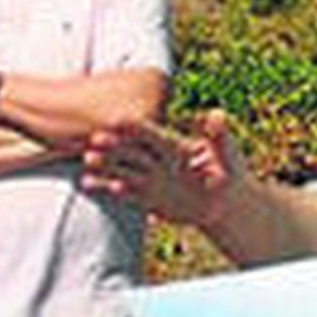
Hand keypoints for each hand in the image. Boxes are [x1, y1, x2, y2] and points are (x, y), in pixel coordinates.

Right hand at [82, 110, 241, 229]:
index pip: (152, 133)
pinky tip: (88, 184)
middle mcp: (158, 159)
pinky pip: (124, 191)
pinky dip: (106, 187)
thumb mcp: (228, 154)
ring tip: (86, 160)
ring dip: (106, 164)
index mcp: (175, 145)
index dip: (136, 127)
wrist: (224, 203)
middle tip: (93, 139)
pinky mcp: (147, 196)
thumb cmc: (230, 173)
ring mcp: (151, 177)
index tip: (117, 119)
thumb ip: (219, 136)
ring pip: (124, 168)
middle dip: (114, 144)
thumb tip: (216, 113)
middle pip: (133, 149)